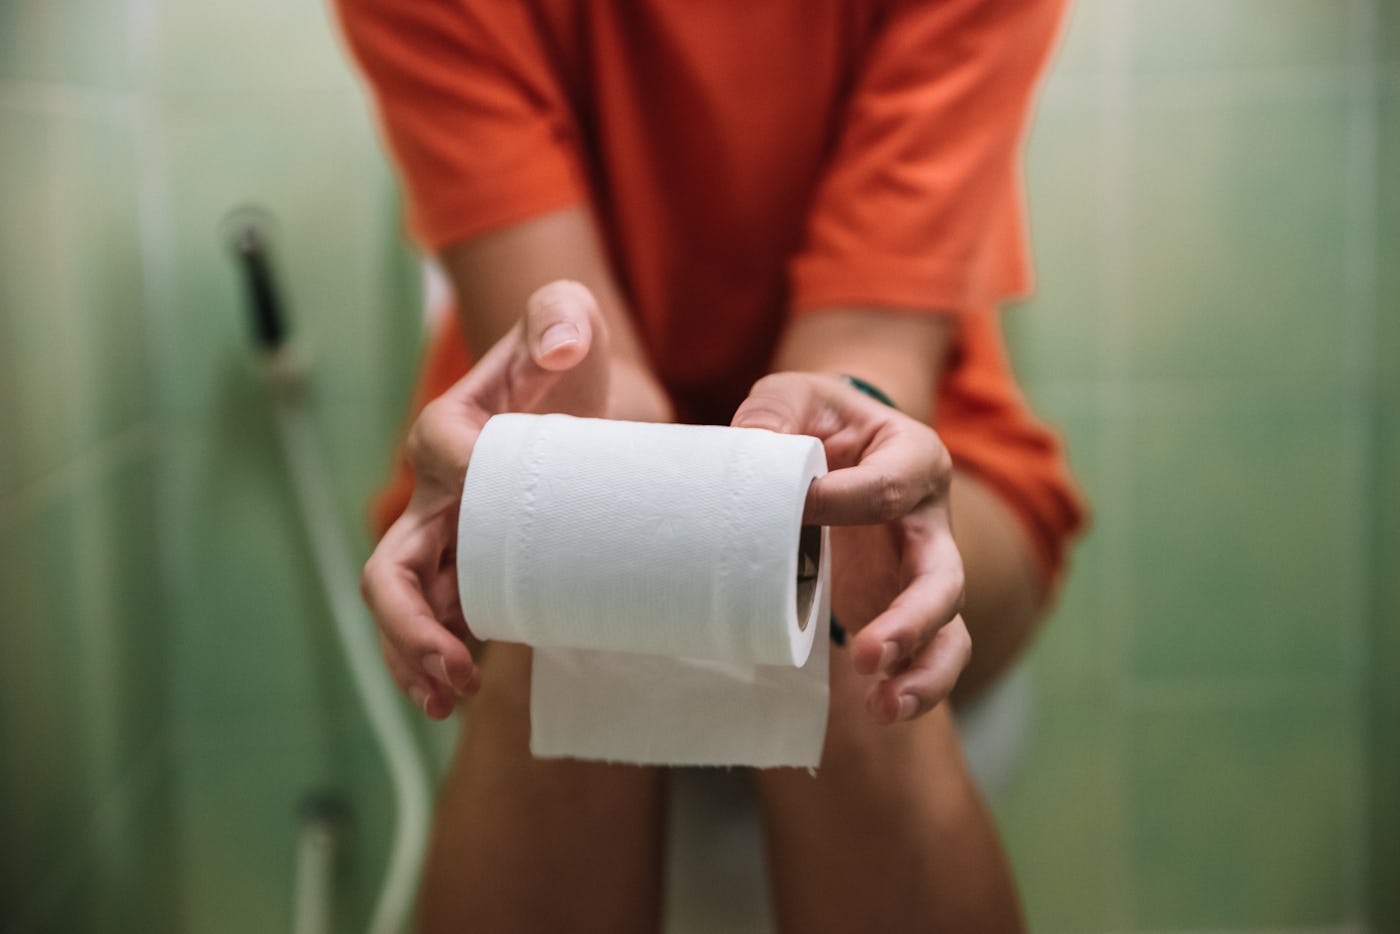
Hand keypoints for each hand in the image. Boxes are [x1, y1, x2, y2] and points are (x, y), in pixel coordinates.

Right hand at [362, 280, 665, 717]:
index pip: (442, 456)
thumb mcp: (569, 320)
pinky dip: (435, 659)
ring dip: (414, 657)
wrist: (582, 399)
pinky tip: (455, 696)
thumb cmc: (566, 357)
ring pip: (403, 605)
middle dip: (409, 624)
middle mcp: (434, 491)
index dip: (469, 485)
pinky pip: (437, 619)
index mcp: (448, 430)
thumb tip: (560, 348)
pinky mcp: (473, 565)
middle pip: (391, 566)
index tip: (520, 518)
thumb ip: (560, 315)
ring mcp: (448, 536)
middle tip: (454, 669)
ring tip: (447, 698)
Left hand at [732, 372, 969, 723]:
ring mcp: (922, 570)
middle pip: (942, 575)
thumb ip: (771, 415)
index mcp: (913, 456)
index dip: (843, 502)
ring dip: (922, 669)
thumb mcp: (791, 399)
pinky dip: (912, 685)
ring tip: (884, 706)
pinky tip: (881, 710)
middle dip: (910, 620)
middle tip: (866, 653)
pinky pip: (928, 653)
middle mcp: (931, 520)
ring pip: (949, 626)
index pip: (891, 486)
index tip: (796, 509)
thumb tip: (748, 450)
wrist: (831, 446)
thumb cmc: (813, 422)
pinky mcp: (902, 606)